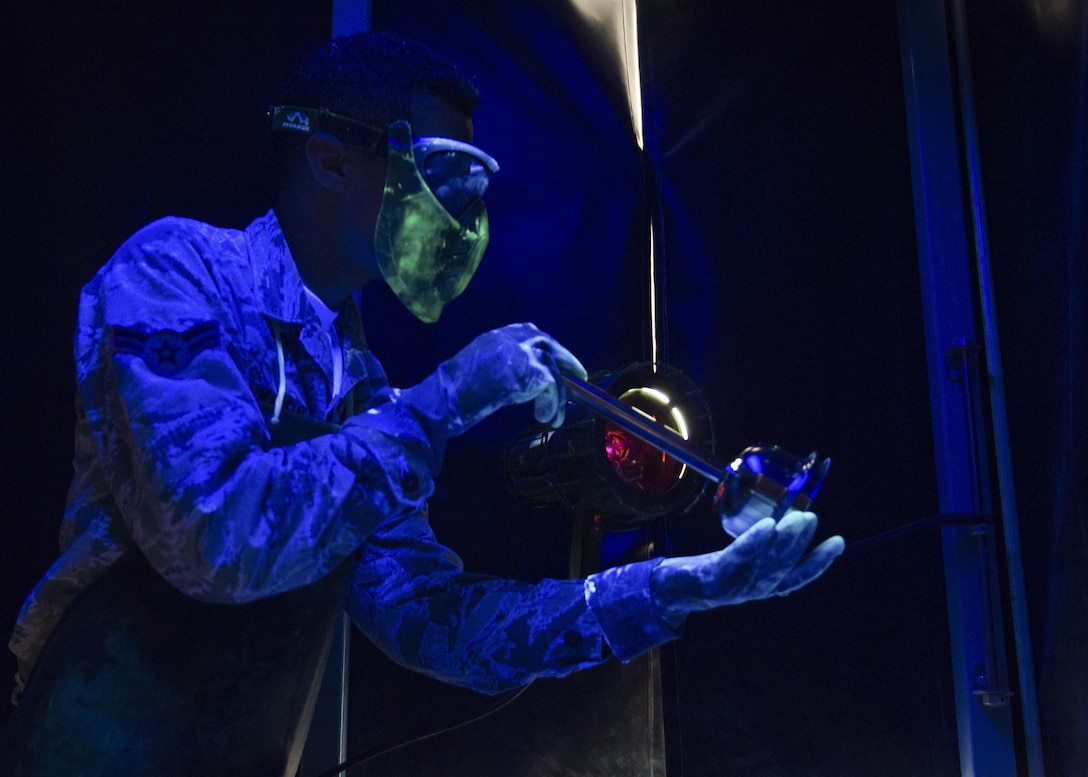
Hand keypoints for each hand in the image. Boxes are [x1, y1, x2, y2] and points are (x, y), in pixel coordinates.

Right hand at [400, 323, 586, 437]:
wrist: (443, 399)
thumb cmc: (454, 393)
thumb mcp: (479, 369)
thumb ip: (502, 366)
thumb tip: (524, 379)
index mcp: (496, 335)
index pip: (531, 333)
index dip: (548, 349)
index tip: (558, 361)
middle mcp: (511, 337)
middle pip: (548, 344)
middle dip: (566, 360)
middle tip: (578, 377)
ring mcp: (522, 351)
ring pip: (553, 370)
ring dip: (558, 397)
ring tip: (553, 418)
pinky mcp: (530, 370)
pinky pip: (553, 388)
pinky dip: (552, 406)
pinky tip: (544, 418)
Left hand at [651, 511, 843, 624]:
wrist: (670, 589)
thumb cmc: (709, 572)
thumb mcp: (739, 564)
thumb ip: (760, 553)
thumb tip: (784, 524)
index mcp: (761, 587)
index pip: (796, 577)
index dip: (818, 562)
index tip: (838, 542)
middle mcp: (751, 590)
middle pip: (780, 567)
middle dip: (799, 543)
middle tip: (812, 518)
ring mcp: (733, 585)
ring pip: (764, 563)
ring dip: (784, 541)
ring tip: (798, 518)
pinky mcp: (714, 575)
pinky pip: (738, 557)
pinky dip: (755, 542)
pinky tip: (769, 525)